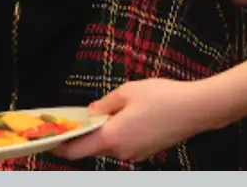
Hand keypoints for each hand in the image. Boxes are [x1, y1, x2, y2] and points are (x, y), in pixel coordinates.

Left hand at [52, 78, 221, 162]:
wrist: (197, 109)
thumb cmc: (163, 98)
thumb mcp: (128, 92)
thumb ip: (106, 103)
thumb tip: (93, 110)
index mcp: (112, 137)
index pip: (77, 150)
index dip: (60, 146)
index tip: (49, 140)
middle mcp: (122, 152)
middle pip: (93, 148)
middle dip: (84, 134)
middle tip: (78, 119)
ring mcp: (136, 154)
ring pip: (111, 145)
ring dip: (105, 132)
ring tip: (108, 111)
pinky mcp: (148, 151)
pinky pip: (126, 144)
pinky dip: (120, 133)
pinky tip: (128, 116)